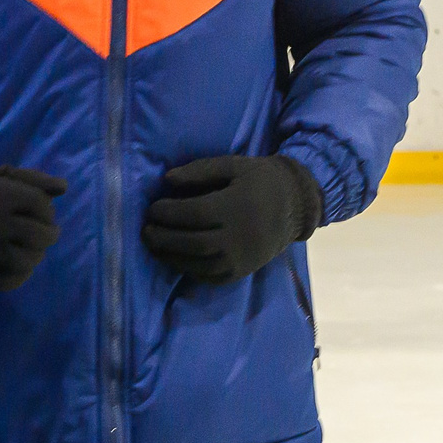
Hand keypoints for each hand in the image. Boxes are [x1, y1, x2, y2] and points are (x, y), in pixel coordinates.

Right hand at [0, 165, 66, 290]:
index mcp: (6, 197)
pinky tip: (16, 264)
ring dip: (35, 255)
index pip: (43, 208)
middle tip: (41, 235)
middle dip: (47, 235)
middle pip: (43, 235)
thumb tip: (64, 188)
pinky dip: (20, 274)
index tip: (41, 214)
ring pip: (31, 260)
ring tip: (27, 250)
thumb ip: (32, 179)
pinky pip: (12, 280)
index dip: (47, 212)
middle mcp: (2, 224)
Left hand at [142, 155, 321, 285]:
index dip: (167, 213)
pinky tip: (175, 260)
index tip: (151, 209)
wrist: (297, 205)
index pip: (192, 214)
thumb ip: (200, 170)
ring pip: (199, 263)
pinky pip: (211, 277)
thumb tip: (167, 180)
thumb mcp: (233, 165)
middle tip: (145, 231)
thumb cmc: (260, 179)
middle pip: (192, 242)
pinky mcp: (242, 271)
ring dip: (171, 257)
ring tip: (154, 246)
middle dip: (163, 238)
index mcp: (235, 207)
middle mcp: (238, 237)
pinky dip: (189, 270)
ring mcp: (241, 258)